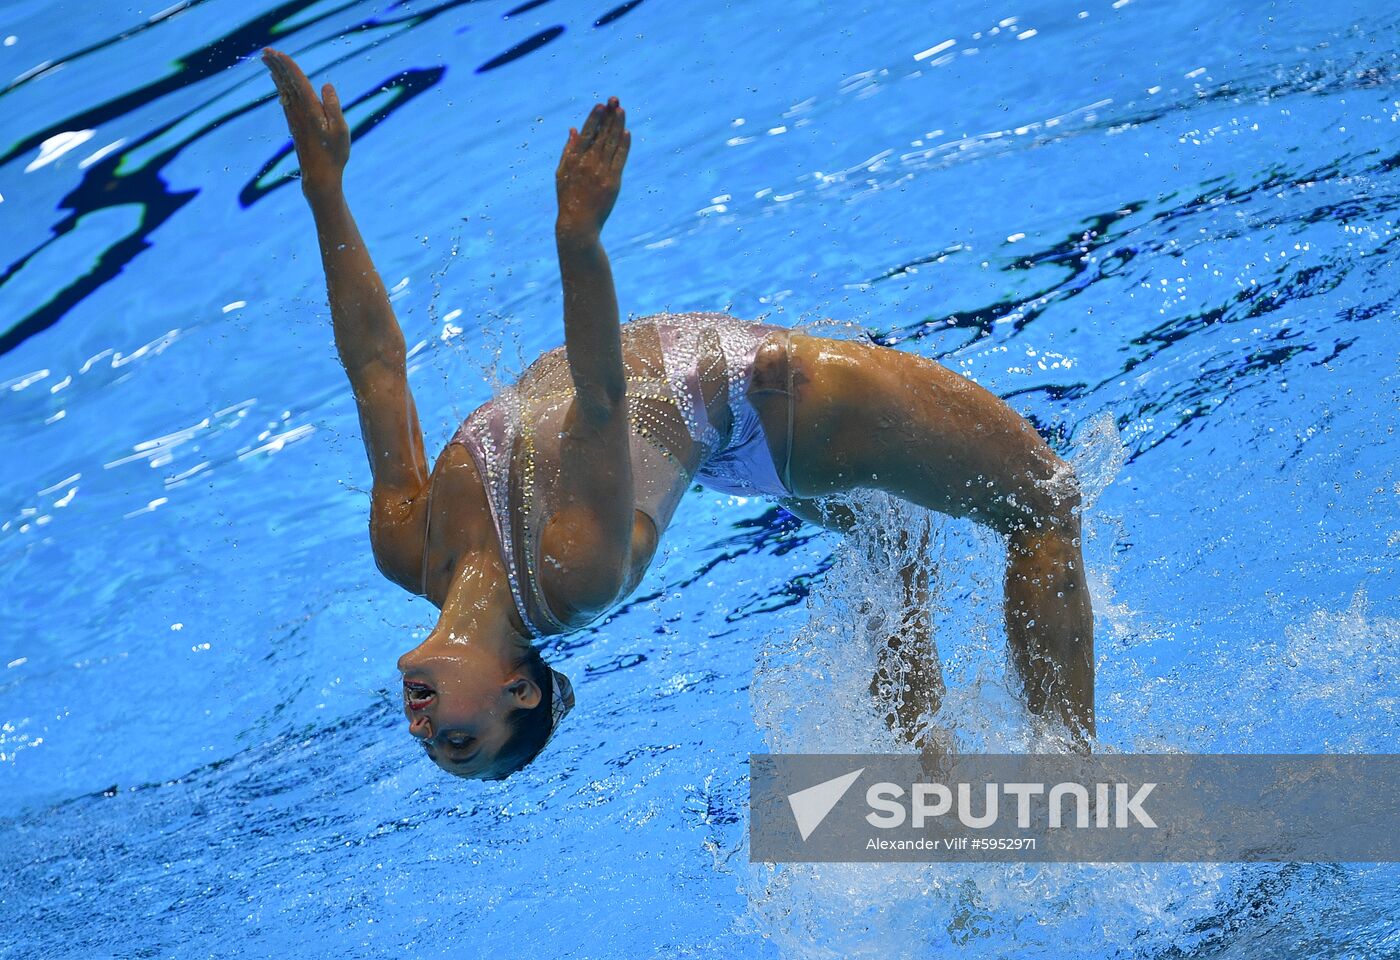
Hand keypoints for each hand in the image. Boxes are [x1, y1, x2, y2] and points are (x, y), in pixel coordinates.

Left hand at [262, 47, 348, 200]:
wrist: (319, 177)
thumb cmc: (333, 154)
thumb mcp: (341, 130)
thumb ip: (333, 106)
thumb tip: (326, 85)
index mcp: (310, 110)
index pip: (297, 82)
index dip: (287, 65)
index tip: (276, 52)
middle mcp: (299, 112)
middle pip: (285, 83)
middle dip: (276, 65)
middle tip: (265, 50)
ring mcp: (295, 118)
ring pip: (283, 90)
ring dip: (276, 73)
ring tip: (267, 60)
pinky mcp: (295, 125)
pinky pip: (285, 99)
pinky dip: (280, 87)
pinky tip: (277, 81)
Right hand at [555, 97, 629, 238]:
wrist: (578, 223)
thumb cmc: (568, 198)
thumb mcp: (562, 173)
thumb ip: (568, 150)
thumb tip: (573, 129)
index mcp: (574, 159)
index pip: (586, 133)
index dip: (594, 118)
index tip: (600, 105)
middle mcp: (588, 163)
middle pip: (601, 134)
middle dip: (609, 116)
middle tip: (615, 100)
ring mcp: (601, 172)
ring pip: (611, 143)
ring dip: (618, 125)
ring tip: (622, 110)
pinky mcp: (613, 182)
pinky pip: (620, 159)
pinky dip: (624, 145)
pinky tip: (627, 132)